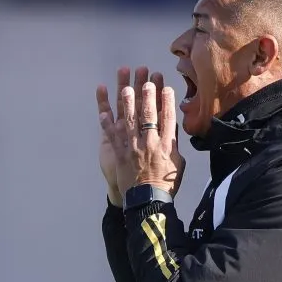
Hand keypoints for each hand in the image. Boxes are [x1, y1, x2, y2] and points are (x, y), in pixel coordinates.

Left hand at [112, 73, 184, 197]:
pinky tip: (103, 108)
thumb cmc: (165, 184)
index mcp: (166, 145)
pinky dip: (106, 120)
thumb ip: (174, 146)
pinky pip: (112, 134)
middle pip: (148, 114)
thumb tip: (173, 130)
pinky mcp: (120, 154)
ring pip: (129, 120)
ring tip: (125, 85)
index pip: (167, 118)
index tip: (166, 87)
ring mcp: (133, 148)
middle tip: (146, 79)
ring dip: (127, 101)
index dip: (166, 101)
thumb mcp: (178, 165)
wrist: (147, 202)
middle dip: (147, 94)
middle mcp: (149, 143)